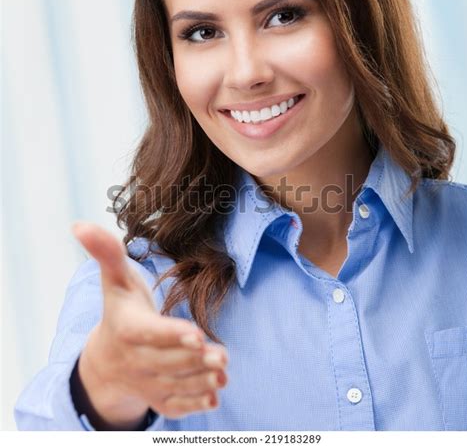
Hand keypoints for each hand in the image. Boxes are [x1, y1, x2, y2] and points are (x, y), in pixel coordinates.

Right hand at [71, 222, 228, 427]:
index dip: (171, 334)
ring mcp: (147, 382)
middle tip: (221, 356)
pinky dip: (194, 404)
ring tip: (223, 373)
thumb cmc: (120, 311)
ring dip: (201, 381)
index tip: (196, 334)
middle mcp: (136, 359)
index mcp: (127, 328)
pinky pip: (175, 405)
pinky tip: (214, 397)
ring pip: (176, 384)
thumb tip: (79, 224)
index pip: (150, 333)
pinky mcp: (158, 397)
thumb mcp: (115, 280)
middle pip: (168, 361)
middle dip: (195, 359)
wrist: (108, 359)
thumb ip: (106, 252)